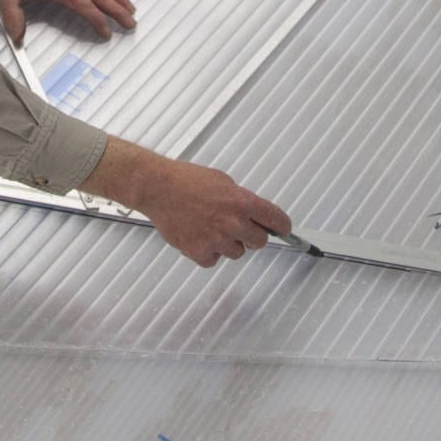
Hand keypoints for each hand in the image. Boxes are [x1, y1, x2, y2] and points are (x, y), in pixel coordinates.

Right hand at [82, 138, 294, 266]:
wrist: (157, 188)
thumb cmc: (186, 180)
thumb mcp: (222, 181)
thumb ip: (240, 199)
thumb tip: (253, 213)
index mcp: (242, 202)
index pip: (276, 219)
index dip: (282, 226)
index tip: (283, 230)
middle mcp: (233, 222)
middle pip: (259, 242)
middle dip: (252, 236)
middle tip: (237, 228)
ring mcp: (216, 239)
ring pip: (236, 253)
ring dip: (228, 244)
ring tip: (210, 228)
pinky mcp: (199, 252)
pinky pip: (213, 260)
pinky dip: (207, 253)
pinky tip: (197, 236)